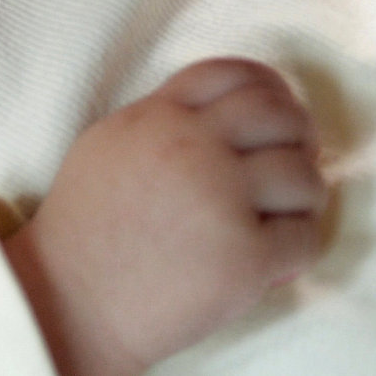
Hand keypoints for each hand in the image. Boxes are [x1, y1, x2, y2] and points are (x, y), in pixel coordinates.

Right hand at [2, 58, 327, 375]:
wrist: (70, 301)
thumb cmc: (86, 227)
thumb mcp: (109, 145)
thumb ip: (163, 118)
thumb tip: (228, 113)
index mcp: (157, 117)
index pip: (231, 74)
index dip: (267, 88)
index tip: (277, 112)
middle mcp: (191, 148)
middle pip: (280, 115)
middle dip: (300, 137)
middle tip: (293, 163)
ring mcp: (220, 200)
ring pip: (303, 176)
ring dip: (302, 199)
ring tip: (281, 217)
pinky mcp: (243, 257)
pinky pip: (305, 238)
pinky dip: (296, 250)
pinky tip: (272, 259)